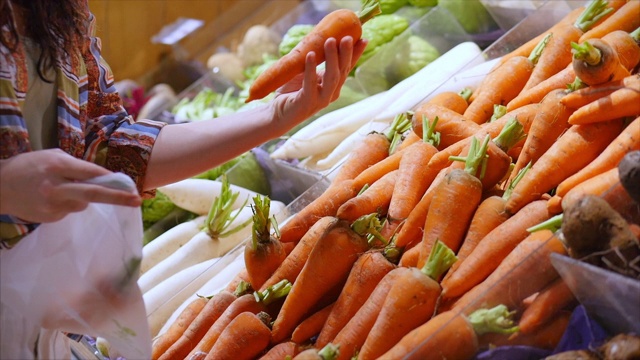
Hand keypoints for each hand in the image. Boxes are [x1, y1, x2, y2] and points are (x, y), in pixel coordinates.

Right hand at [0, 149, 141, 222]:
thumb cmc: (28, 167)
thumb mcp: (51, 157)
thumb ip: (75, 166)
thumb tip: (103, 178)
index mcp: (56, 165)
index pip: (91, 172)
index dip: (110, 178)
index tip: (128, 183)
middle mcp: (55, 186)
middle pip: (93, 193)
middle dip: (117, 197)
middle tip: (136, 200)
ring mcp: (52, 205)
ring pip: (83, 203)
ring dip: (83, 197)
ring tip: (61, 189)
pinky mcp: (50, 217)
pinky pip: (70, 210)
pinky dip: (68, 204)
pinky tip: (51, 198)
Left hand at [270, 36, 366, 133]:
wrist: (276, 113)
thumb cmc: (291, 91)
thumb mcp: (306, 71)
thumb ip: (315, 59)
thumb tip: (322, 36)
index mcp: (333, 85)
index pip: (347, 67)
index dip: (355, 54)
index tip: (364, 38)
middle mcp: (331, 93)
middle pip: (342, 71)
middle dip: (346, 53)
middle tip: (348, 37)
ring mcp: (321, 99)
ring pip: (331, 77)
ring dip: (332, 58)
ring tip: (330, 41)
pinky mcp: (307, 103)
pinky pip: (310, 84)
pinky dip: (310, 68)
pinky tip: (310, 55)